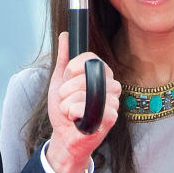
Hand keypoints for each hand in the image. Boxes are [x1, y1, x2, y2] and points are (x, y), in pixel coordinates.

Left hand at [45, 33, 119, 172]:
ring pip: (87, 93)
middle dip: (67, 89)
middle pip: (88, 75)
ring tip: (69, 112)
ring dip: (69, 104)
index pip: (90, 58)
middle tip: (66, 100)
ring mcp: (113, 101)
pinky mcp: (111, 117)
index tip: (67, 77)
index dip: (74, 67)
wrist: (64, 137)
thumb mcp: (60, 81)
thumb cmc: (65, 110)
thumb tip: (65, 35)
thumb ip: (64, 58)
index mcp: (101, 74)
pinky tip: (76, 120)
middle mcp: (111, 85)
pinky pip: (89, 109)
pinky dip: (75, 114)